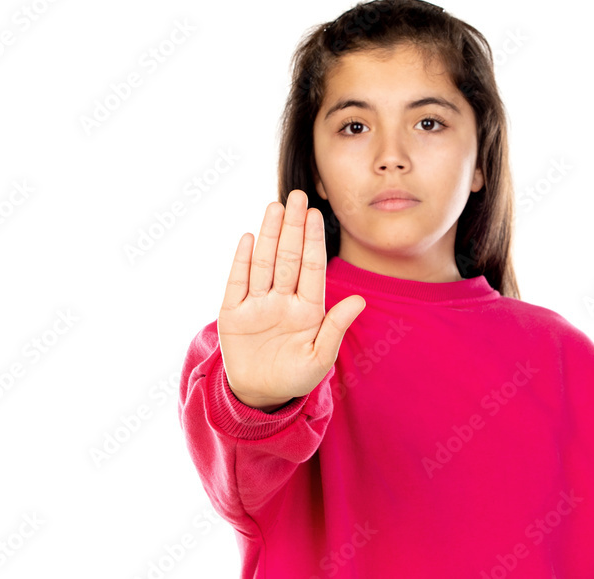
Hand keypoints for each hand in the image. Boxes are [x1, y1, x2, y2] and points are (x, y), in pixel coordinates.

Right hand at [218, 189, 365, 411]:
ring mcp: (257, 304)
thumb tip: (360, 300)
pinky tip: (249, 238)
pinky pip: (238, 283)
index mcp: (307, 308)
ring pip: (264, 263)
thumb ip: (336, 328)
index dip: (312, 241)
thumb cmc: (294, 378)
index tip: (316, 215)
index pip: (311, 267)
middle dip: (292, 227)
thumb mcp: (319, 358)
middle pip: (288, 257)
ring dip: (269, 235)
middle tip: (297, 196)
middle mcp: (282, 300)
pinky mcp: (233, 313)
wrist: (259, 397)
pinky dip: (243, 261)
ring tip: (275, 207)